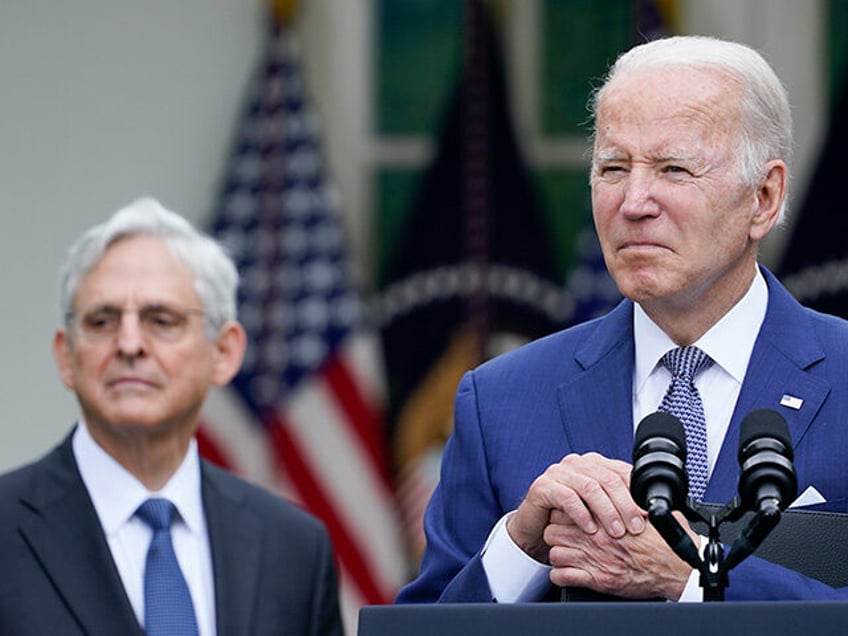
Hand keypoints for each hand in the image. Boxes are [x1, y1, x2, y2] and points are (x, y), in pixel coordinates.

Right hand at [506, 452, 646, 562]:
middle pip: (608, 479)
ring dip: (606, 511)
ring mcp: (558, 473)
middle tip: (636, 527)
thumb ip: (618, 504)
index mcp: (593, 464)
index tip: (649, 515)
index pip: (621, 472)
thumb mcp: (598, 510)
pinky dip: (581, 514)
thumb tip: (651, 513)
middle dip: (625, 505)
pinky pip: (566, 497)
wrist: (535, 527)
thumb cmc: (570, 519)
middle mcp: (577, 464)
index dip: (637, 494)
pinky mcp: (543, 486)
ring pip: (589, 487)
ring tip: (616, 532)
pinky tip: (590, 529)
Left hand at [545, 510, 695, 599]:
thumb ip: (632, 498)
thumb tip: (631, 484)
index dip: (566, 512)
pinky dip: (560, 575)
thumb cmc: (665, 543)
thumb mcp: (648, 510)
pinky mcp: (595, 581)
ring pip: (554, 552)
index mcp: (605, 518)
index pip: (567, 508)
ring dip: (558, 553)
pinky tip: (568, 572)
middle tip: (565, 535)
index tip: (571, 515)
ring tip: (567, 553)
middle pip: (554, 529)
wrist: (676, 569)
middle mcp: (595, 538)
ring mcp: (593, 560)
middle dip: (557, 532)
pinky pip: (561, 577)